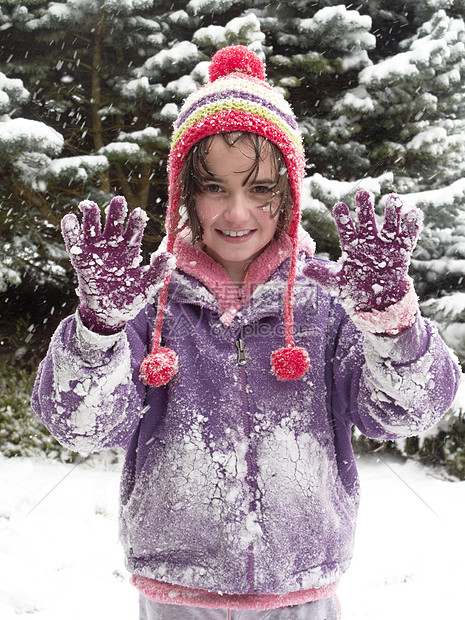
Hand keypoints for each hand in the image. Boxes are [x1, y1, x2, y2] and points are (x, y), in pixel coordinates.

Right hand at [61, 196, 174, 333]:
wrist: (109, 315)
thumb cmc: (130, 299)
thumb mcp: (146, 287)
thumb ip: (156, 272)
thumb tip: (169, 256)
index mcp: (129, 250)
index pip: (134, 231)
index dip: (135, 222)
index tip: (138, 212)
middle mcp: (113, 246)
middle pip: (114, 224)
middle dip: (116, 212)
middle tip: (118, 200)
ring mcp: (96, 251)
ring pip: (93, 228)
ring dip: (91, 216)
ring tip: (88, 206)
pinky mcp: (81, 260)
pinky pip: (74, 243)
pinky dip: (70, 230)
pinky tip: (70, 219)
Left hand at [304, 190, 421, 312]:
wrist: (376, 301)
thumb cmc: (353, 289)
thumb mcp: (335, 283)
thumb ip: (320, 274)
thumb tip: (303, 268)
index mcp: (352, 246)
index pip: (346, 230)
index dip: (343, 218)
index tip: (339, 206)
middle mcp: (369, 241)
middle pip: (367, 221)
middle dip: (365, 208)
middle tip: (363, 194)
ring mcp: (386, 245)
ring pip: (389, 224)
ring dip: (391, 212)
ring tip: (392, 199)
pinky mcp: (401, 251)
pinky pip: (408, 236)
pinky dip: (411, 225)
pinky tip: (413, 213)